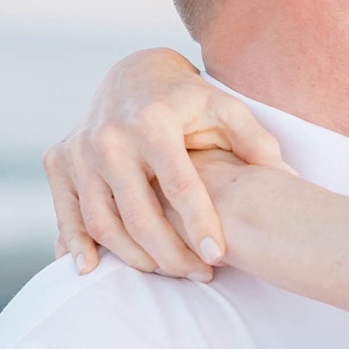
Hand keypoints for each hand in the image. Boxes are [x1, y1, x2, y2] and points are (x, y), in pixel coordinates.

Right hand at [42, 49, 285, 281]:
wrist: (133, 74)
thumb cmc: (188, 98)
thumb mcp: (225, 109)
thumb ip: (256, 142)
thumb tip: (290, 179)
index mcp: (153, 121)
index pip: (180, 185)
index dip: (200, 224)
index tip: (218, 257)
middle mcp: (109, 136)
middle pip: (139, 214)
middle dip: (171, 253)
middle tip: (200, 274)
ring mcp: (79, 150)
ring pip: (103, 222)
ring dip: (135, 257)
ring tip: (170, 273)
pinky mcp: (58, 160)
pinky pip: (67, 213)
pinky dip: (75, 245)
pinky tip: (92, 269)